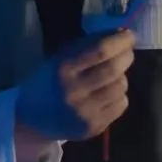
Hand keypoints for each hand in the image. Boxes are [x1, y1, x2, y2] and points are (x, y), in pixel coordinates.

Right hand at [15, 30, 134, 142]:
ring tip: (112, 76)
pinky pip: (121, 104)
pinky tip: (107, 94)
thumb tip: (119, 34)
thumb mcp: (60, 58)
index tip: (129, 35)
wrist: (32, 118)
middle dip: (126, 57)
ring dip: (121, 77)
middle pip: (114, 69)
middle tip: (127, 53)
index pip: (101, 50)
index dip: (120, 41)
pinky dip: (119, 95)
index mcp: (63, 68)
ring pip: (121, 87)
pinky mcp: (94, 127)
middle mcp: (74, 90)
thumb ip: (88, 46)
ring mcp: (85, 111)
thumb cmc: (49, 81)